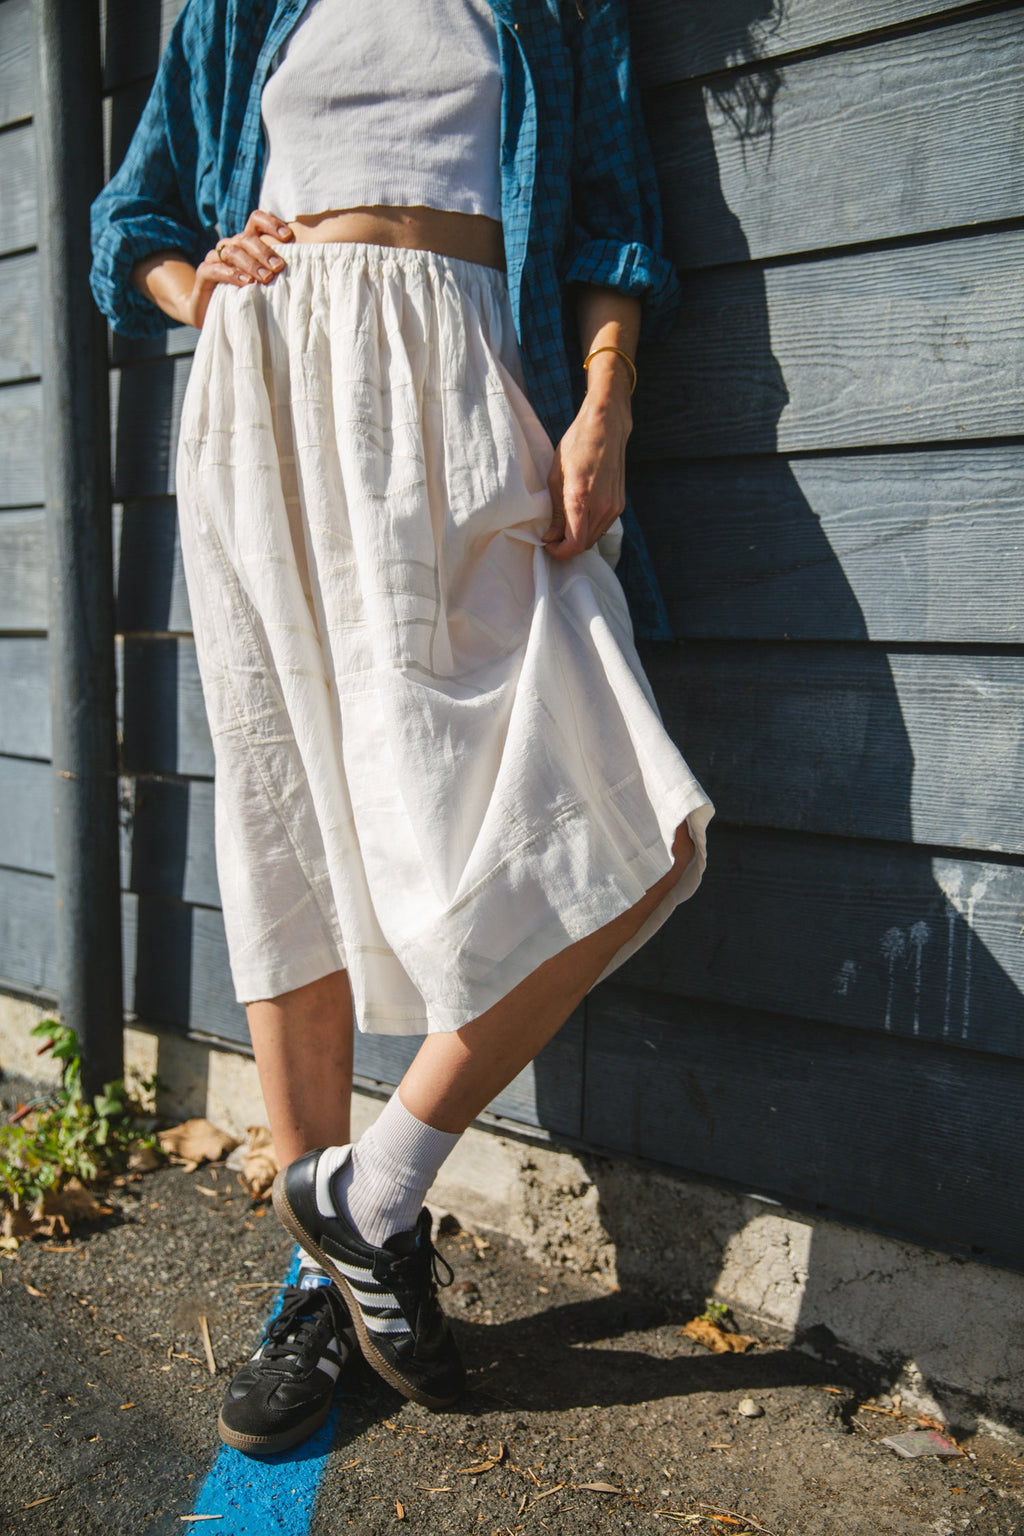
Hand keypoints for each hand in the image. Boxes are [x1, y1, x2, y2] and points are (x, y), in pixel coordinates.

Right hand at [180, 208, 294, 328]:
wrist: (213, 315)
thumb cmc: (248, 298)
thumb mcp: (267, 283)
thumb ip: (281, 271)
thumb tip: (311, 262)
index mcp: (247, 244)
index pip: (256, 220)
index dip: (271, 223)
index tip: (288, 237)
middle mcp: (231, 247)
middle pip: (246, 238)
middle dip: (264, 251)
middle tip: (279, 267)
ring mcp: (216, 259)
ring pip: (232, 251)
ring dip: (251, 264)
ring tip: (265, 278)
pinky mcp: (204, 274)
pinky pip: (215, 269)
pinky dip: (231, 274)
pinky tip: (245, 283)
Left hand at [543, 375, 631, 559]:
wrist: (606, 427)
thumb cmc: (576, 445)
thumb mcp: (555, 476)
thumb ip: (555, 511)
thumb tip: (551, 537)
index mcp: (581, 498)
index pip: (574, 544)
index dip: (560, 552)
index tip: (549, 546)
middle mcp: (601, 506)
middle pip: (584, 545)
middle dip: (566, 547)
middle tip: (552, 538)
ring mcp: (614, 506)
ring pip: (594, 538)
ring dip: (578, 539)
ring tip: (563, 528)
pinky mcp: (620, 504)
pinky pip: (602, 527)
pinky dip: (589, 529)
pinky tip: (578, 517)